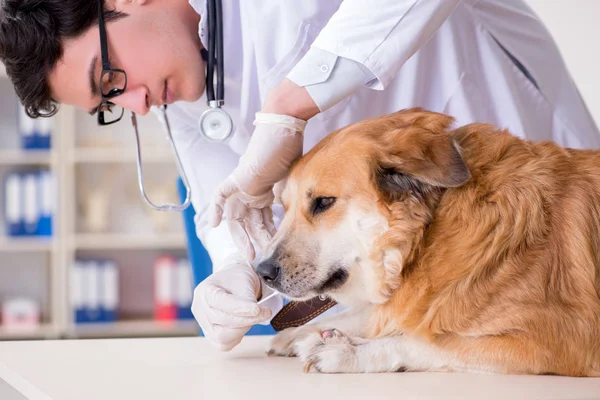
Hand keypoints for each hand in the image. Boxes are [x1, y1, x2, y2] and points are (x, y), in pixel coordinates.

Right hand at [191, 256, 272, 350]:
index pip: (220, 302)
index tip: (257, 309)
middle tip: (265, 313)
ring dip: (242, 330)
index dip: (240, 308)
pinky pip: (223, 345)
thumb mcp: (244, 281)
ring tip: (254, 319)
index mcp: (205, 290)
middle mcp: (200, 308)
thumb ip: (247, 298)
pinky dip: (237, 337)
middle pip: (221, 320)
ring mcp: (203, 323)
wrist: (234, 282)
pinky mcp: (210, 335)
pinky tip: (245, 326)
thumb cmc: (237, 280)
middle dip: (246, 319)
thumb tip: (254, 313)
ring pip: (220, 337)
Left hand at [208, 112, 306, 260]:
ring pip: (237, 217)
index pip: (261, 221)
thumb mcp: (291, 183)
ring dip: (241, 236)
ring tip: (249, 253)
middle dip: (253, 242)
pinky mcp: (236, 178)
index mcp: (263, 195)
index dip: (265, 237)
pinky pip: (220, 196)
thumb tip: (296, 220)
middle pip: (248, 224)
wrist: (285, 130)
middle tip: (258, 259)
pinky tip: (216, 224)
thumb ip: (288, 201)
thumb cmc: (290, 151)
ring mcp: (242, 187)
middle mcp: (251, 193)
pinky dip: (216, 208)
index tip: (272, 251)